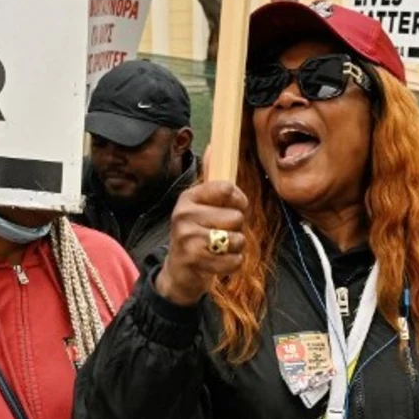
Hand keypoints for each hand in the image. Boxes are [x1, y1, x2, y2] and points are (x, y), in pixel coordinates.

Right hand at [155, 179, 247, 306]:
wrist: (178, 272)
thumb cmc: (197, 235)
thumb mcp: (200, 206)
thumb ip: (212, 180)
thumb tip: (214, 146)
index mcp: (188, 197)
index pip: (227, 188)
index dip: (239, 201)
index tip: (235, 208)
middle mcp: (183, 215)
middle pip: (236, 217)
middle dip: (236, 229)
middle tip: (220, 235)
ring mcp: (187, 238)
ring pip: (237, 239)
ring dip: (235, 248)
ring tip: (219, 250)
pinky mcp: (194, 260)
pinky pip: (234, 260)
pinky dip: (233, 264)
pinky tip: (218, 262)